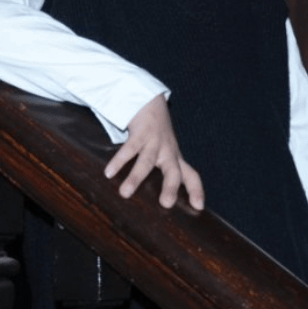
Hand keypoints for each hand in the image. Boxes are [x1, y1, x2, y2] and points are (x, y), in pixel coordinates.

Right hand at [104, 94, 204, 209]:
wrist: (150, 101)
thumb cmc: (157, 133)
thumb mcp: (166, 151)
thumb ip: (166, 171)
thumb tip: (160, 201)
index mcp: (175, 158)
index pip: (191, 175)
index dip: (196, 190)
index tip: (198, 207)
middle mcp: (167, 151)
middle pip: (173, 170)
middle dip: (170, 186)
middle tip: (165, 203)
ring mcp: (154, 141)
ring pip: (147, 161)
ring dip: (136, 177)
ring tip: (125, 193)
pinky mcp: (140, 132)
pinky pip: (129, 148)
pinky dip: (119, 160)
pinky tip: (109, 172)